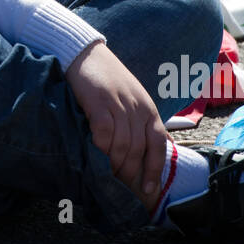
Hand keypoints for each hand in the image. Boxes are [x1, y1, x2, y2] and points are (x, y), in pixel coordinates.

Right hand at [64, 41, 167, 210]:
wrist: (85, 53)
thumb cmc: (107, 78)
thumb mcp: (133, 98)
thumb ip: (141, 122)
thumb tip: (155, 149)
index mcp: (149, 109)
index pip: (158, 145)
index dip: (155, 170)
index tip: (149, 190)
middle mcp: (138, 108)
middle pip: (139, 149)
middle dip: (131, 172)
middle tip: (121, 187)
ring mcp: (119, 105)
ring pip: (122, 144)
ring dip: (115, 164)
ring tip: (107, 176)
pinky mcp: (99, 102)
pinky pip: (104, 133)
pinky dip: (101, 148)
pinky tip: (95, 155)